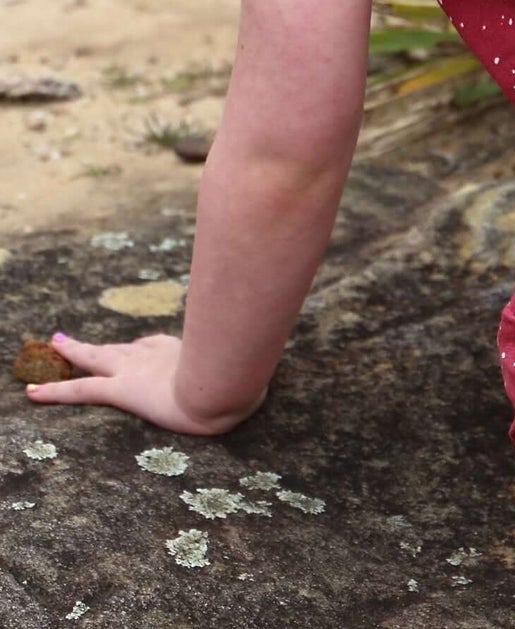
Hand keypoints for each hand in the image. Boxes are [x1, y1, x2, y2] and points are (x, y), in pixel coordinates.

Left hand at [25, 333, 263, 435]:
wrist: (223, 389)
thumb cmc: (240, 378)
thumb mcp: (249, 361)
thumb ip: (255, 346)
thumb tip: (275, 329)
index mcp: (182, 352)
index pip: (154, 346)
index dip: (142, 347)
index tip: (139, 347)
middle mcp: (155, 356)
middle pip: (119, 346)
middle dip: (97, 343)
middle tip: (70, 338)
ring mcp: (135, 370)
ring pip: (96, 358)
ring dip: (74, 352)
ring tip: (54, 344)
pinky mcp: (121, 389)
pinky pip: (78, 389)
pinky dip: (53, 389)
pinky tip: (30, 393)